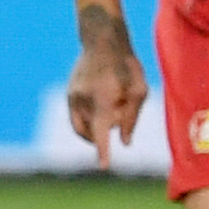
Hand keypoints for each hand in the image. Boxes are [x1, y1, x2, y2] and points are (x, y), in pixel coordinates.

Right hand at [65, 7, 147, 170]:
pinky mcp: (69, 94)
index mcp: (104, 97)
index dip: (103, 149)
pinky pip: (76, 119)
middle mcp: (83, 98)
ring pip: (82, 128)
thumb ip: (131, 118)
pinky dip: (88, 124)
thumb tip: (125, 143)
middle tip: (120, 110)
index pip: (102, 130)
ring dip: (96, 128)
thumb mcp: (140, 91)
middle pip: (93, 131)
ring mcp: (72, 96)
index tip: (104, 165)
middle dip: (106, 132)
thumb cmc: (127, 67)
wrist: (103, 42)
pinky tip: (101, 110)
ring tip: (112, 106)